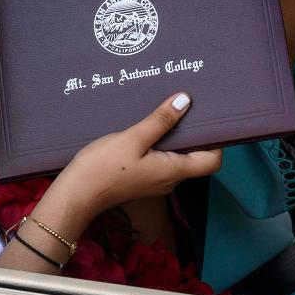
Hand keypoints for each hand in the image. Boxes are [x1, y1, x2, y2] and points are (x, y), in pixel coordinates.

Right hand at [51, 92, 221, 214]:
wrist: (77, 194)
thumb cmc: (104, 167)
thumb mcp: (133, 138)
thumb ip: (161, 121)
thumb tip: (185, 100)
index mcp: (173, 170)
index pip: (212, 161)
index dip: (218, 141)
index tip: (212, 118)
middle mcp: (170, 179)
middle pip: (196, 157)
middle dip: (196, 133)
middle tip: (190, 106)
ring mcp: (156, 181)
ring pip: (178, 157)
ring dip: (177, 137)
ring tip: (170, 111)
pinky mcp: (143, 179)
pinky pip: (162, 160)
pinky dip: (162, 143)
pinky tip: (150, 126)